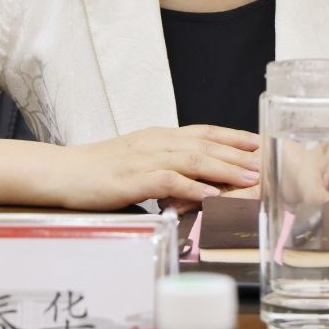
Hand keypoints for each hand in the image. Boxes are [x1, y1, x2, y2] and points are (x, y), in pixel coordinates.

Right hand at [49, 125, 260, 209]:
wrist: (62, 172)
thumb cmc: (99, 170)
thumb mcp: (137, 160)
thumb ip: (165, 165)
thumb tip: (192, 178)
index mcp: (159, 136)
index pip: (204, 131)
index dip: (234, 136)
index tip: (259, 142)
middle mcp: (156, 142)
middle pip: (206, 144)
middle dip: (238, 154)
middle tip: (265, 163)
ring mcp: (144, 159)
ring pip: (193, 159)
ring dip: (224, 169)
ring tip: (249, 179)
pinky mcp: (132, 179)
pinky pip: (169, 181)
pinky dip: (193, 188)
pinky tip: (211, 196)